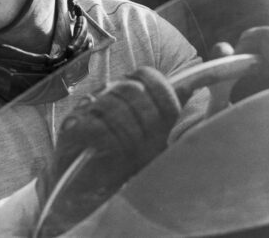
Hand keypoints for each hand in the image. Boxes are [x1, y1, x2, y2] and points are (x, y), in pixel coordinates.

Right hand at [35, 67, 179, 235]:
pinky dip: (112, 140)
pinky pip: (94, 124)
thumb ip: (174, 114)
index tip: (171, 121)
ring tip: (135, 151)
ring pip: (112, 104)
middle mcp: (105, 95)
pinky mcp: (71, 129)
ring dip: (131, 131)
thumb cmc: (129, 163)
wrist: (93, 194)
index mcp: (126, 92)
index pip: (146, 75)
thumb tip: (197, 88)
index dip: (163, 95)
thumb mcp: (159, 138)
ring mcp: (85, 110)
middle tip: (153, 142)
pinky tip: (117, 153)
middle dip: (149, 117)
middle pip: (131, 88)